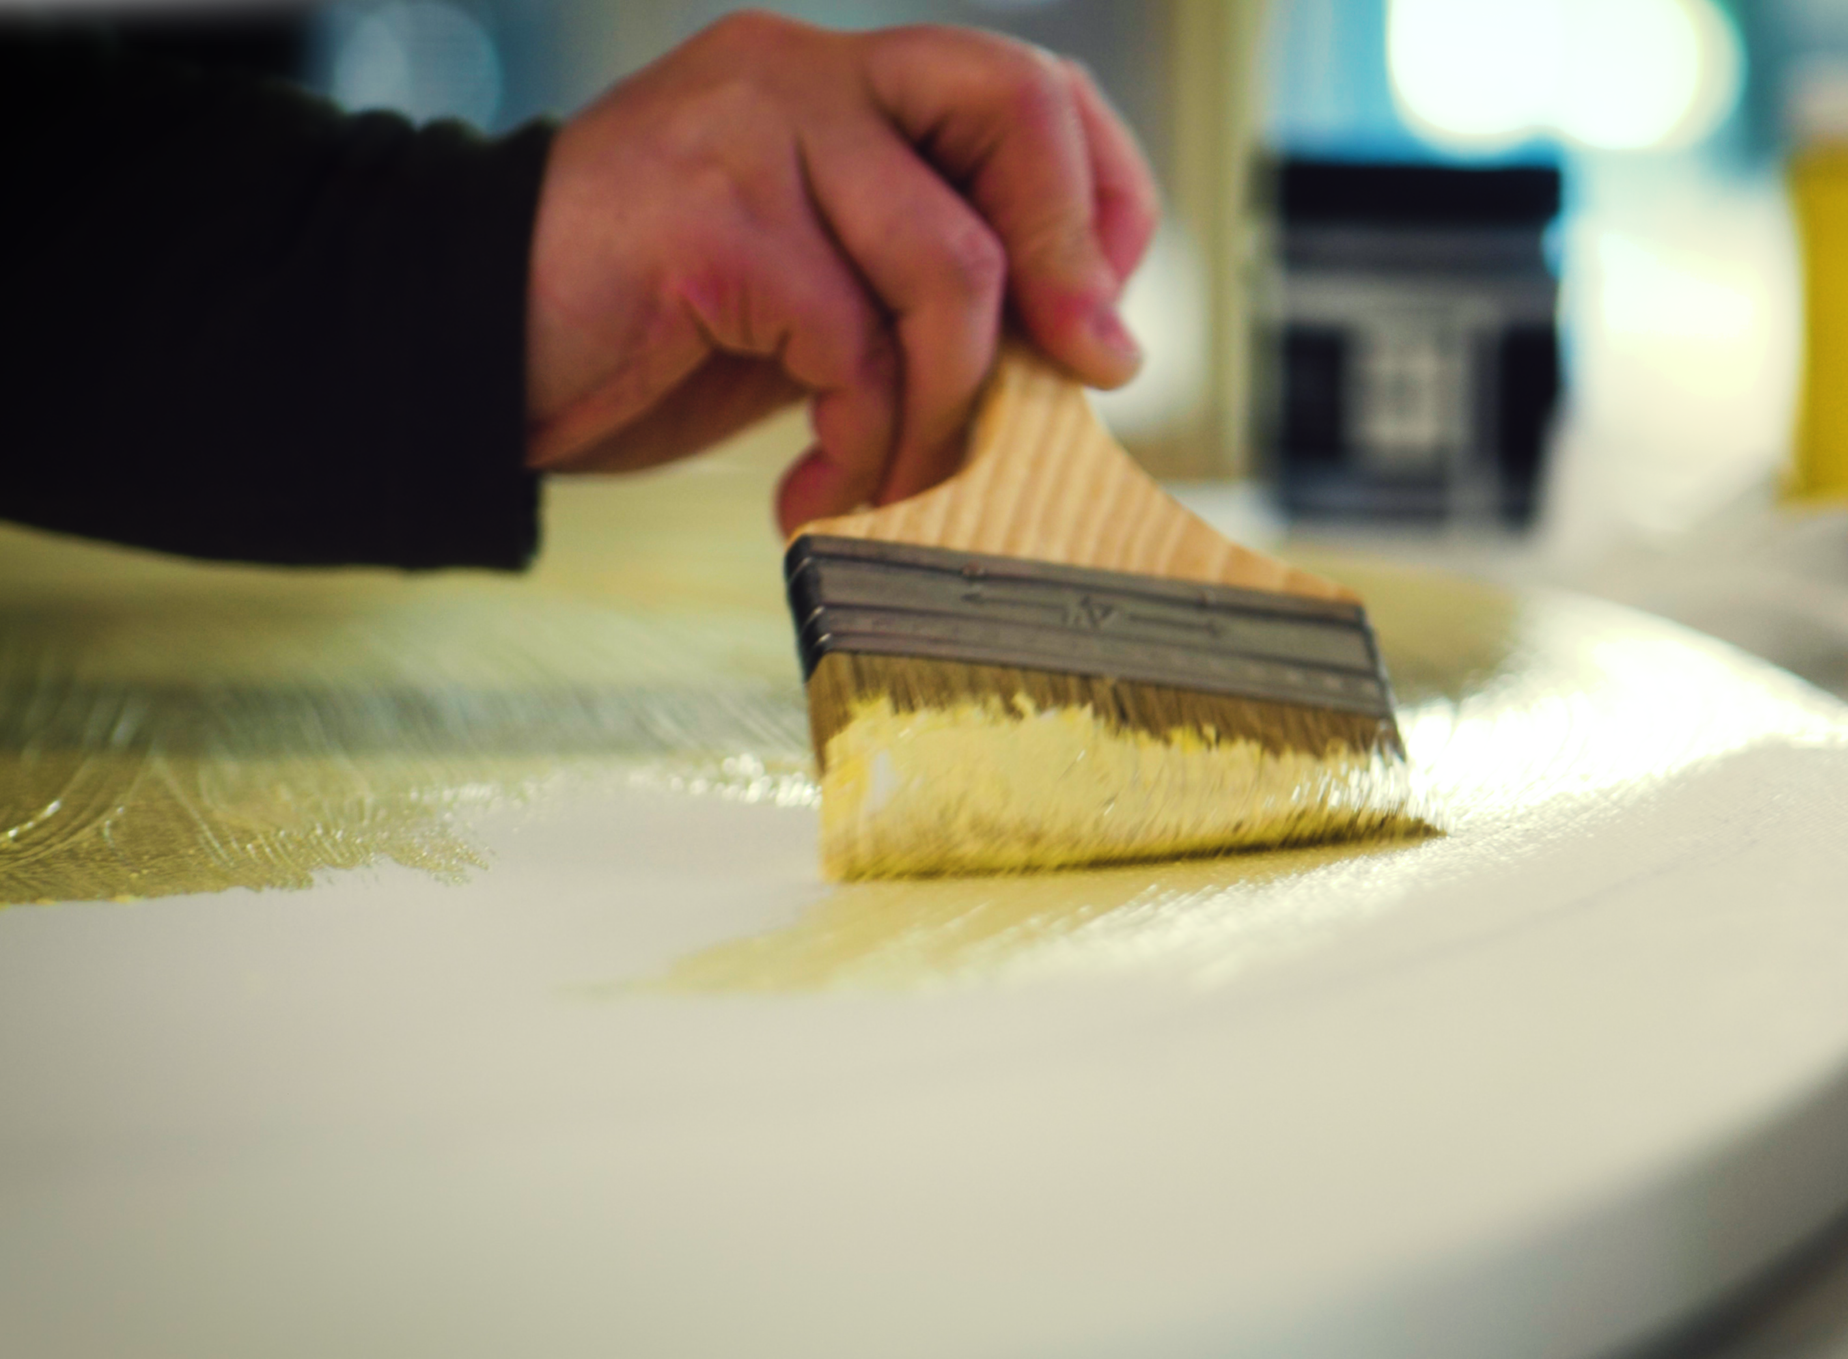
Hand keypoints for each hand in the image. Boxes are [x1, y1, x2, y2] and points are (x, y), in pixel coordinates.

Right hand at [523, 12, 1158, 534]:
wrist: (450, 356)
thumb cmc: (640, 335)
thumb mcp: (817, 301)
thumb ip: (920, 294)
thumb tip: (1083, 351)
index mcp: (840, 80)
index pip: (1027, 89)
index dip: (1100, 201)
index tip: (1099, 327)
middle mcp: (803, 73)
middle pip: (1017, 110)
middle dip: (1071, 265)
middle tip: (1085, 382)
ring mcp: (751, 132)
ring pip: (950, 266)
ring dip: (946, 412)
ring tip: (892, 487)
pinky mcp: (711, 220)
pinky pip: (855, 346)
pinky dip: (860, 448)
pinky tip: (810, 498)